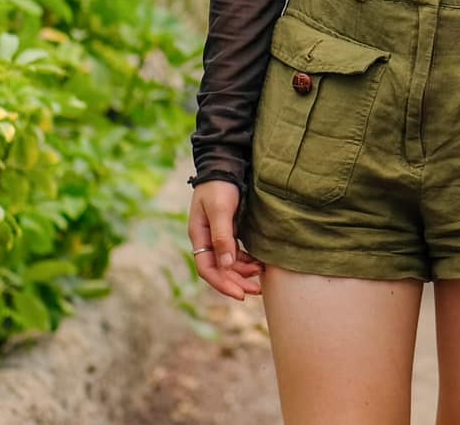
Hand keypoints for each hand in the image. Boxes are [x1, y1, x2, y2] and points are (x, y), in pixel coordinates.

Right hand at [188, 180, 264, 300]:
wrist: (225, 164)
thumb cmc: (220, 186)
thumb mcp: (220, 210)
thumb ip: (222, 236)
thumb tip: (225, 265)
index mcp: (199, 236)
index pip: (208, 269)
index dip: (223, 284)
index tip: (240, 294)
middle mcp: (206, 239)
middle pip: (219, 269)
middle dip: (236, 282)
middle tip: (256, 292)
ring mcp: (217, 235)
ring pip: (228, 263)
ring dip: (243, 273)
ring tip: (261, 278)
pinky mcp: (229, 230)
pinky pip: (236, 252)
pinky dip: (246, 260)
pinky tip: (258, 264)